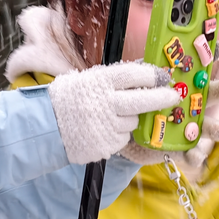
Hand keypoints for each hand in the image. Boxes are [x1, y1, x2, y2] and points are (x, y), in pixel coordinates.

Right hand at [47, 63, 178, 164]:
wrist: (44, 126)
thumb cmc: (66, 100)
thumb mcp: (85, 80)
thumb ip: (111, 80)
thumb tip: (143, 75)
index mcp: (100, 81)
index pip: (135, 74)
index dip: (153, 75)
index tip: (164, 77)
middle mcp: (106, 102)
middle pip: (144, 100)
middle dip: (163, 97)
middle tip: (174, 96)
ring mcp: (106, 125)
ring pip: (134, 122)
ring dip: (130, 119)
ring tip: (111, 115)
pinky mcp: (106, 145)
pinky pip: (122, 138)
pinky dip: (118, 134)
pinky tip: (103, 129)